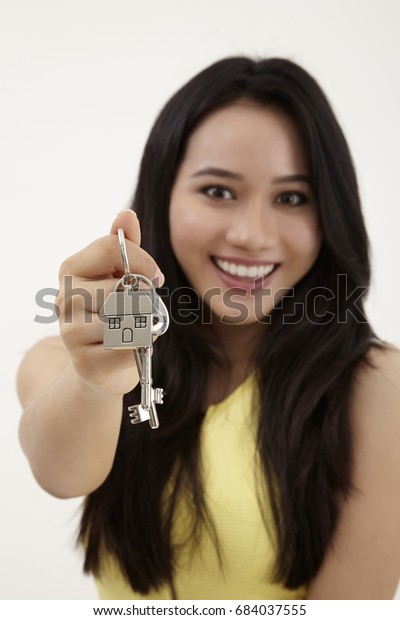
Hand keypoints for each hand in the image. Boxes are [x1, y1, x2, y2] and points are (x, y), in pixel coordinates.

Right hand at [56, 210, 162, 395]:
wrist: (100, 366)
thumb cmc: (113, 314)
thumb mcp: (117, 276)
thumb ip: (123, 246)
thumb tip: (126, 215)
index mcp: (71, 269)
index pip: (111, 247)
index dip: (142, 260)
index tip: (155, 277)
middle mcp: (65, 297)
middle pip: (122, 286)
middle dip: (142, 299)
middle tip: (139, 310)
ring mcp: (70, 331)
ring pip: (127, 317)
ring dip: (141, 324)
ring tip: (132, 329)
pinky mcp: (85, 362)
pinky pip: (129, 346)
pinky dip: (139, 347)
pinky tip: (128, 348)